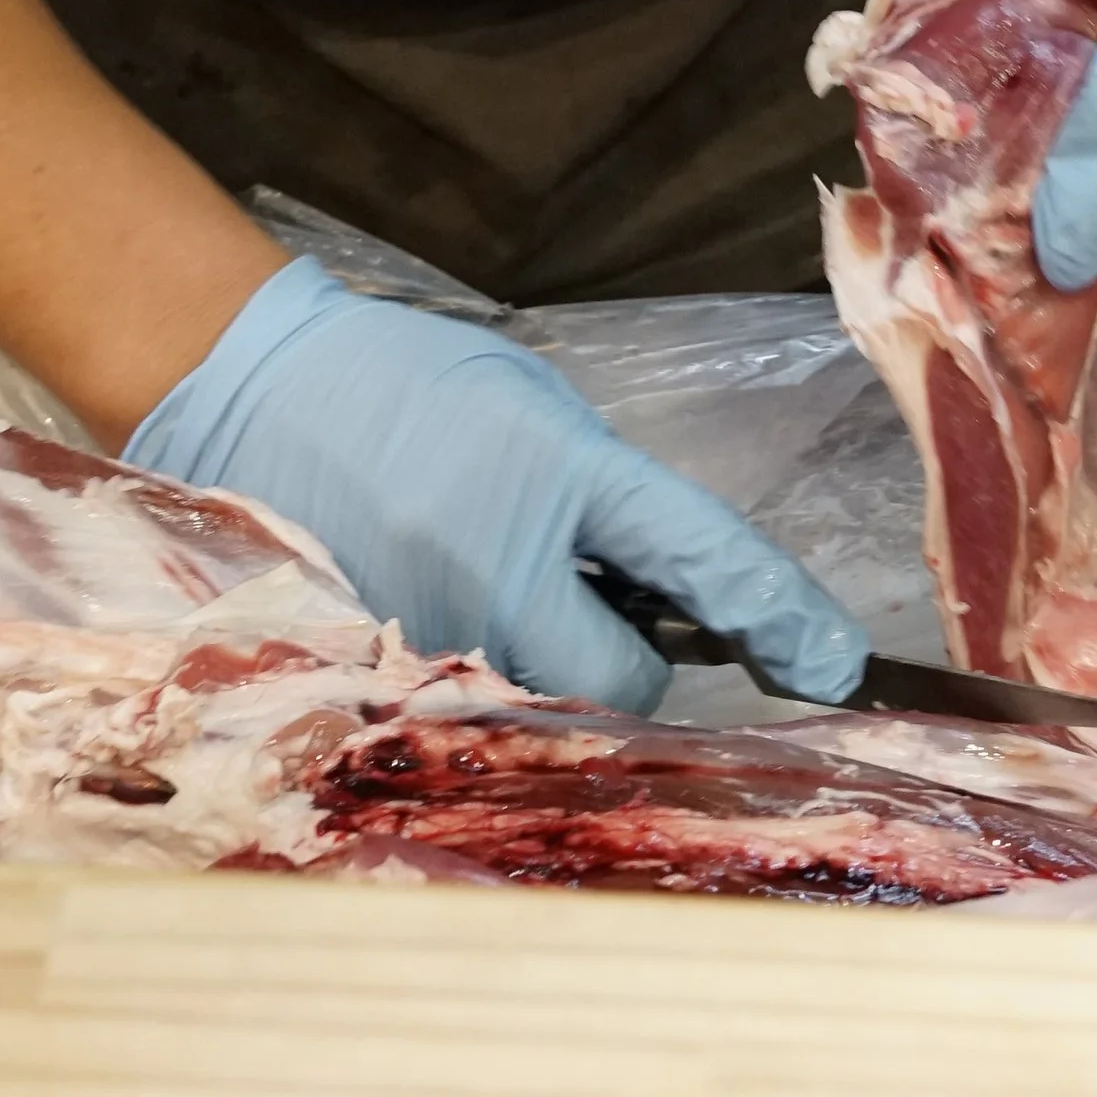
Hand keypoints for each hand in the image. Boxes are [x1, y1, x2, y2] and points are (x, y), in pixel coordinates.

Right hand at [125, 260, 867, 717]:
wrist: (260, 398)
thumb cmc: (412, 388)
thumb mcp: (538, 415)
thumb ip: (609, 504)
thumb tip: (674, 589)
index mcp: (560, 476)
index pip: (699, 556)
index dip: (778, 614)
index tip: (837, 664)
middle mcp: (503, 570)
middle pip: (627, 681)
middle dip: (632, 655)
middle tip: (591, 592)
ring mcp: (438, 636)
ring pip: (550, 703)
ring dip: (554, 664)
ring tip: (493, 577)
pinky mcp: (383, 680)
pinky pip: (477, 709)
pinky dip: (486, 676)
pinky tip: (447, 606)